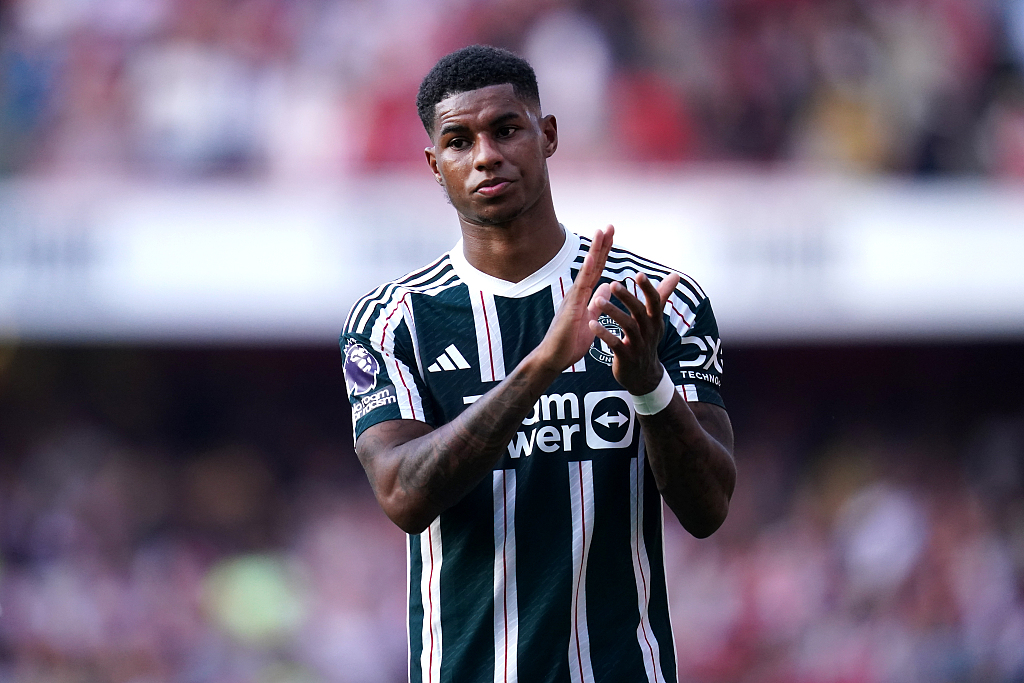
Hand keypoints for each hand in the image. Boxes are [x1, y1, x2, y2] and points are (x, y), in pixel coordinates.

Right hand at [531, 225, 613, 373]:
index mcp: (583, 296)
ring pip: (586, 270)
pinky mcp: (570, 307)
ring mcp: (573, 298)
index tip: (611, 235)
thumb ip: (598, 304)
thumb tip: (607, 288)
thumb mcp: (591, 320)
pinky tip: (591, 258)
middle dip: (601, 244)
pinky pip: (580, 286)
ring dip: (594, 250)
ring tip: (601, 232)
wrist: (553, 359)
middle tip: (609, 225)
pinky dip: (585, 271)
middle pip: (592, 264)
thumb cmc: (569, 343)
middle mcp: (577, 292)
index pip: (596, 270)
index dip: (604, 252)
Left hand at [588, 270, 679, 394]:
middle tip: (612, 284)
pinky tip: (592, 324)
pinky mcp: (626, 357)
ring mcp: (638, 345)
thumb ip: (662, 296)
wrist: (644, 376)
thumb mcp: (656, 320)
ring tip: (597, 300)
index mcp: (655, 320)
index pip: (655, 301)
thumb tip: (675, 275)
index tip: (638, 274)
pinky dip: (604, 334)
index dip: (648, 288)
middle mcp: (649, 331)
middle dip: (627, 297)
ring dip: (612, 312)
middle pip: (639, 311)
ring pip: (628, 326)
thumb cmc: (647, 341)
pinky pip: (616, 344)